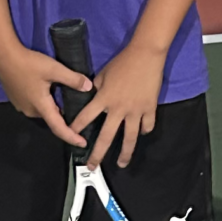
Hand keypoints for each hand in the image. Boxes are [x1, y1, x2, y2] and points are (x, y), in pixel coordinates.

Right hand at [0, 45, 92, 148]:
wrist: (3, 56)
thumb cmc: (29, 64)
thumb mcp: (54, 69)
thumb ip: (72, 79)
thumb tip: (89, 87)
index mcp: (41, 107)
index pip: (59, 128)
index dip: (71, 137)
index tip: (83, 143)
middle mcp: (30, 110)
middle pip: (51, 119)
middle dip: (64, 120)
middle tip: (79, 116)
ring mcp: (21, 105)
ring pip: (43, 112)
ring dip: (54, 110)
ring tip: (66, 103)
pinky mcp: (17, 99)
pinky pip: (35, 105)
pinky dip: (45, 103)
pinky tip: (50, 93)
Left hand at [71, 39, 165, 168]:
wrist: (146, 54)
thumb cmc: (123, 61)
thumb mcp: (104, 74)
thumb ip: (97, 88)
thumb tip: (91, 96)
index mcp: (104, 98)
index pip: (86, 117)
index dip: (76, 128)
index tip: (71, 138)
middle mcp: (118, 108)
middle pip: (106, 136)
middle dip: (98, 154)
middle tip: (92, 166)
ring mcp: (135, 111)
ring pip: (129, 138)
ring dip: (125, 153)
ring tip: (122, 163)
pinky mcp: (149, 108)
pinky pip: (147, 125)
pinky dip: (144, 130)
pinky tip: (141, 133)